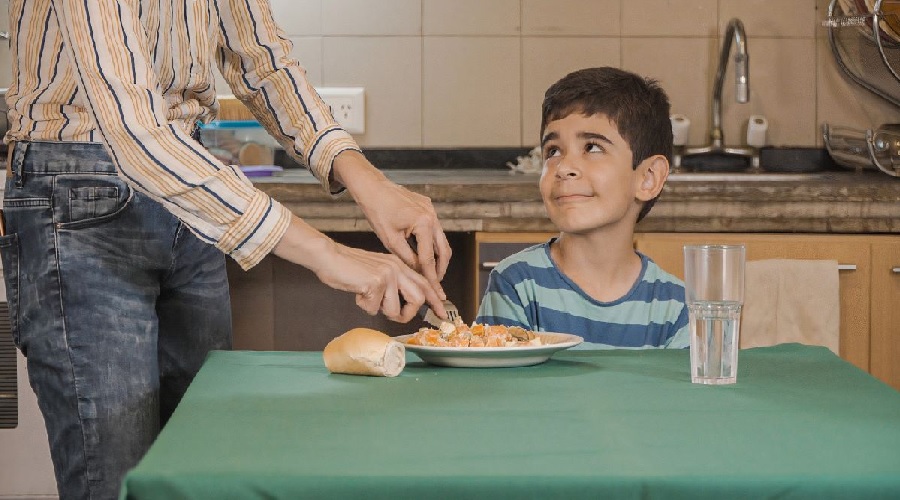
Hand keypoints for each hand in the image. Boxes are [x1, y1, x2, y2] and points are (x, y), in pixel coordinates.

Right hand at [273, 215, 446, 321]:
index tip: (443, 313)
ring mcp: (387, 275)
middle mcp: (397, 268)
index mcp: (399, 265)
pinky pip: (374, 308)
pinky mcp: (375, 282)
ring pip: (395, 309)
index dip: (436, 300)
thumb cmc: (348, 268)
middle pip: (419, 299)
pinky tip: (357, 294)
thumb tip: (401, 307)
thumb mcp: (377, 272)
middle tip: (395, 316)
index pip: (425, 284)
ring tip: (368, 300)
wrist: (329, 257)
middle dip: (407, 314)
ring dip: (380, 311)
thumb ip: (392, 285)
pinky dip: (364, 306)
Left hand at [331, 150, 451, 296]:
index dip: (431, 277)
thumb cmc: (377, 211)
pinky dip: (431, 243)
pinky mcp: (427, 207)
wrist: (372, 187)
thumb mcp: (390, 240)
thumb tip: (417, 272)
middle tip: (436, 284)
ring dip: (437, 257)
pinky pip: (433, 230)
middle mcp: (432, 216)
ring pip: (440, 240)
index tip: (435, 291)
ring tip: (430, 272)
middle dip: (440, 269)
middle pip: (443, 250)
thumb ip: (406, 258)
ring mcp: (431, 210)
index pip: (429, 258)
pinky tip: (424, 253)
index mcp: (423, 223)